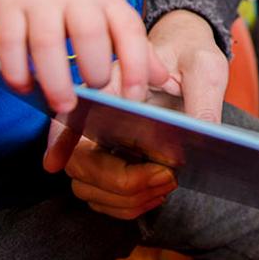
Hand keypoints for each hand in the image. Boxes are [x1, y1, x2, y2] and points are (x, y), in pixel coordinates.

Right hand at [0, 0, 164, 114]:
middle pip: (89, 34)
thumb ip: (133, 43)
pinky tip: (23, 87)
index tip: (134, 96)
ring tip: (61, 104)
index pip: (129, 29)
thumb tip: (162, 80)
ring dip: (55, 79)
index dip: (136, 64)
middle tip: (92, 97)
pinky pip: (8, 41)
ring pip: (47, 41)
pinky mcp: (7, 3)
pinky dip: (15, 70)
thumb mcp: (110, 3)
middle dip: (93, 71)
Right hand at [48, 9, 226, 218]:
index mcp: (112, 83)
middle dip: (121, 180)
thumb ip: (202, 99)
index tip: (54, 163)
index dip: (58, 140)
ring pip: (90, 186)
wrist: (188, 59)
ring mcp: (102, 141)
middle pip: (80, 162)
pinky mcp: (113, 160)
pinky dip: (129, 204)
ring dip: (127, 197)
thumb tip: (202, 135)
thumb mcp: (204, 67)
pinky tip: (157, 192)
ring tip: (166, 183)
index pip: (72, 112)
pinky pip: (106, 195)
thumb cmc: (190, 55)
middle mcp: (97, 115)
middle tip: (166, 175)